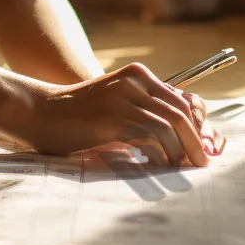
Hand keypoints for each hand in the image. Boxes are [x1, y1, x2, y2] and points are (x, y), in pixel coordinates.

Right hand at [16, 62, 217, 166]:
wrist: (41, 111)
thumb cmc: (79, 116)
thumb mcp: (116, 107)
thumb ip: (143, 116)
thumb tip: (180, 142)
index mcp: (138, 75)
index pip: (184, 100)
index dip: (199, 127)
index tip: (203, 149)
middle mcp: (134, 81)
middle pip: (181, 112)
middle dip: (197, 142)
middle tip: (202, 164)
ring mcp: (123, 97)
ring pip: (170, 125)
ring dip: (183, 151)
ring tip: (185, 169)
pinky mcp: (113, 117)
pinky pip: (150, 136)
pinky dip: (162, 154)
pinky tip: (162, 167)